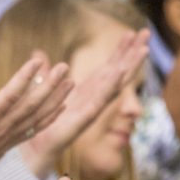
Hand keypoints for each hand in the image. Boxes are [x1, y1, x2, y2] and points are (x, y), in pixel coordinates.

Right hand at [0, 56, 71, 179]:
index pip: (9, 96)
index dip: (24, 78)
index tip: (38, 62)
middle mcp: (0, 129)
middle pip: (30, 105)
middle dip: (50, 85)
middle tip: (64, 67)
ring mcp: (7, 139)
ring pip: (37, 117)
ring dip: (55, 99)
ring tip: (70, 82)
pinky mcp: (9, 145)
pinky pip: (34, 130)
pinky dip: (50, 118)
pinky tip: (62, 106)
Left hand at [20, 29, 149, 179]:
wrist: (34, 147)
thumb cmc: (40, 121)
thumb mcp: (43, 89)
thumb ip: (45, 72)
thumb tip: (38, 52)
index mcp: (87, 91)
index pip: (109, 67)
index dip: (121, 51)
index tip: (131, 33)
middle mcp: (94, 98)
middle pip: (118, 72)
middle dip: (132, 53)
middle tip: (146, 33)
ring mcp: (93, 108)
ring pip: (116, 84)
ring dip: (130, 67)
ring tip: (144, 50)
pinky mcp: (85, 118)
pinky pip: (101, 100)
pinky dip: (112, 86)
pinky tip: (121, 72)